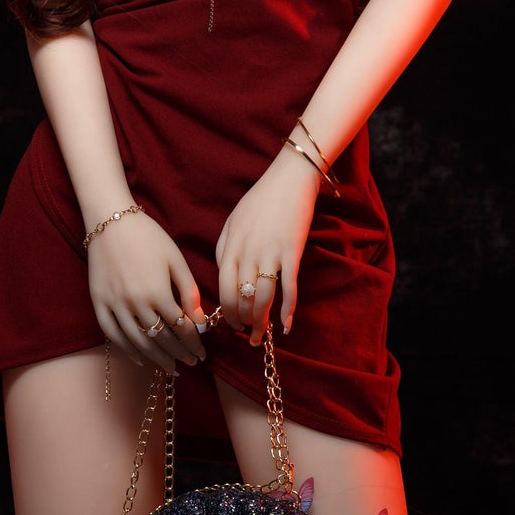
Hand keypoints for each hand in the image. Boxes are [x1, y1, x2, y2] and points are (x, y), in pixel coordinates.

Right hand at [87, 209, 207, 372]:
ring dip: (157, 358)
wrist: (111, 221)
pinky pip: (113, 335)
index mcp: (158, 292)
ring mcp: (115, 305)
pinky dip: (127, 350)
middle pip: (161, 339)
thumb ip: (189, 291)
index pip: (181, 328)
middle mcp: (136, 304)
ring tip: (170, 367)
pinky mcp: (98, 303)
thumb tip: (199, 320)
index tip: (202, 352)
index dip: (194, 343)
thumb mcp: (176, 260)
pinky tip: (141, 359)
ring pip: (138, 342)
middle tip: (191, 363)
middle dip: (179, 354)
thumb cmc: (149, 237)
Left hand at [215, 145, 319, 342]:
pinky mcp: (292, 253)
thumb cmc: (260, 200)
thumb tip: (224, 275)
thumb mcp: (232, 221)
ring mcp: (270, 254)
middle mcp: (247, 253)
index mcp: (230, 246)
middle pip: (240, 297)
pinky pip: (288, 288)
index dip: (225, 310)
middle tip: (245, 333)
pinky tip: (286, 325)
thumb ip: (225, 248)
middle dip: (241, 321)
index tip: (230, 323)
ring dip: (261, 321)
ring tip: (261, 335)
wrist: (289, 180)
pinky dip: (288, 309)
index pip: (222, 288)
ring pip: (261, 298)